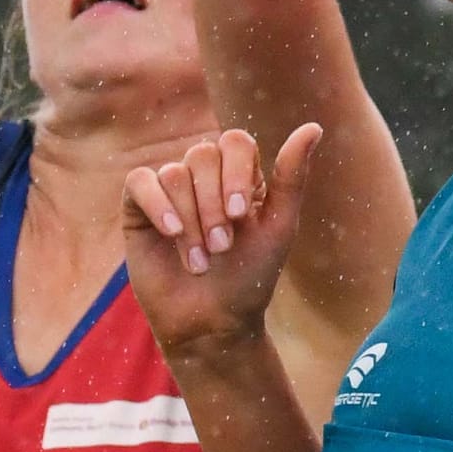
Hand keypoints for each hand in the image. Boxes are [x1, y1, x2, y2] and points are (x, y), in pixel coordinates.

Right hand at [122, 124, 319, 363]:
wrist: (212, 324)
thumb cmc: (249, 277)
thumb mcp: (278, 226)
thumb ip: (292, 176)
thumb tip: (313, 126)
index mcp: (238, 175)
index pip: (235, 142)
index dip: (235, 173)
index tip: (239, 217)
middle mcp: (203, 176)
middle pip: (202, 155)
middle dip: (212, 205)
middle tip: (221, 246)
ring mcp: (170, 190)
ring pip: (174, 174)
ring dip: (190, 220)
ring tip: (199, 259)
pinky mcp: (138, 209)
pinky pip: (140, 181)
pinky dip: (156, 205)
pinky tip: (170, 232)